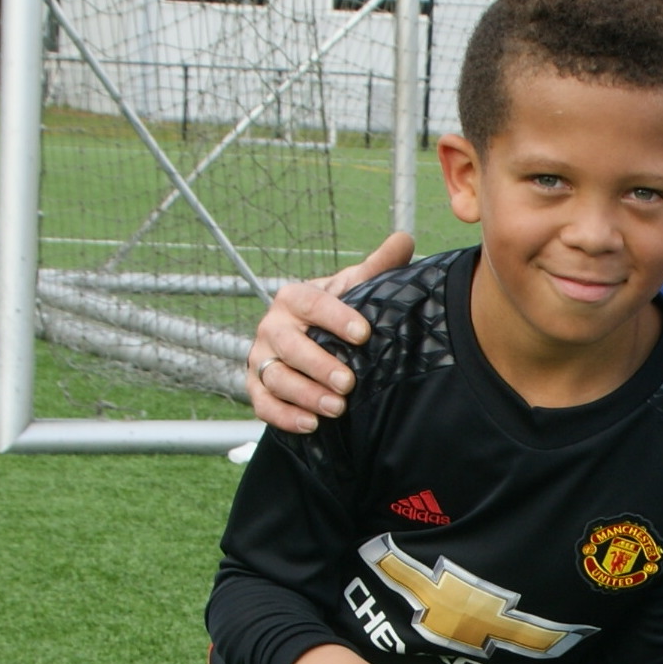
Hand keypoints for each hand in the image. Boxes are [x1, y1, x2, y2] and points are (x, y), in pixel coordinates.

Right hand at [249, 232, 414, 432]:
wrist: (308, 343)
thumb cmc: (335, 315)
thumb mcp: (354, 290)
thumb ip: (376, 269)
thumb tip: (404, 239)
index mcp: (294, 299)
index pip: (310, 303)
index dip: (335, 318)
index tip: (363, 333)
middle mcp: (273, 327)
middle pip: (289, 345)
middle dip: (318, 365)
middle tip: (348, 382)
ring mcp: (262, 358)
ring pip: (275, 377)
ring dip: (305, 394)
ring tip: (336, 408)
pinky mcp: (258, 388)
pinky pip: (263, 404)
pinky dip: (284, 416)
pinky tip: (311, 425)